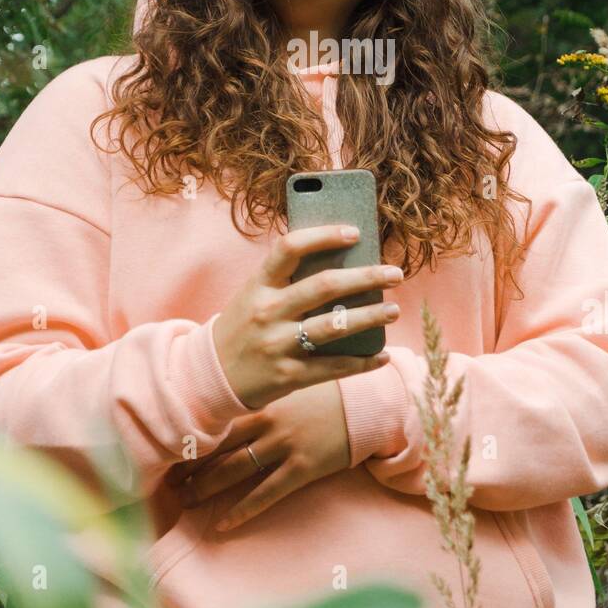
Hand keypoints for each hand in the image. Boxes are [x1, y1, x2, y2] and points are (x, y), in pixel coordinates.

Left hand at [165, 381, 351, 530]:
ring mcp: (285, 444)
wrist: (366, 404)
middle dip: (190, 467)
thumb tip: (224, 402)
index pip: (216, 421)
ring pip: (235, 469)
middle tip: (168, 484)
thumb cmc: (325, 393)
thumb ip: (258, 393)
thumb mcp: (288, 384)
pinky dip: (243, 510)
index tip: (167, 452)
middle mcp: (268, 420)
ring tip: (186, 501)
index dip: (190, 439)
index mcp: (261, 398)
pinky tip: (224, 523)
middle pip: (218, 447)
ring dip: (206, 487)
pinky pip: (266, 493)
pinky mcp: (303, 467)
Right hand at [211, 224, 402, 408]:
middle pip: (324, 287)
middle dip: (365, 278)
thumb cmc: (244, 324)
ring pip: (334, 328)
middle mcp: (268, 311)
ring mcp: (278, 344)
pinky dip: (363, 362)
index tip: (355, 232)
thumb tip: (343, 260)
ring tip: (393, 310)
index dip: (324, 236)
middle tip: (395, 273)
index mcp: (260, 284)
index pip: (290, 248)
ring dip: (370, 317)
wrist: (212, 373)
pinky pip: (334, 367)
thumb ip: (289, 279)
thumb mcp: (256, 294)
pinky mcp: (289, 375)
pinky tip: (383, 355)